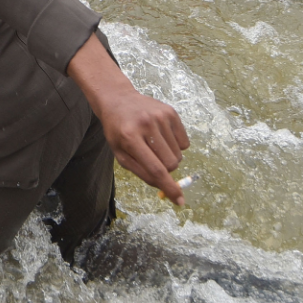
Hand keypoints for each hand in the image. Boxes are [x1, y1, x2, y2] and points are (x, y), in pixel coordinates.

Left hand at [96, 88, 190, 204]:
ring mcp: (160, 116)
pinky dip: (176, 145)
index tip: (179, 201)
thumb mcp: (120, 154)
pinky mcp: (171, 112)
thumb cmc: (118, 131)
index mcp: (129, 138)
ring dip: (169, 156)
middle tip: (152, 158)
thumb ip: (142, 172)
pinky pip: (184, 142)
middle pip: (171, 164)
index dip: (169, 188)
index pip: (155, 169)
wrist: (118, 101)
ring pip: (179, 154)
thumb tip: (165, 188)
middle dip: (166, 169)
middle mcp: (146, 125)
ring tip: (153, 143)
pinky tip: (161, 135)